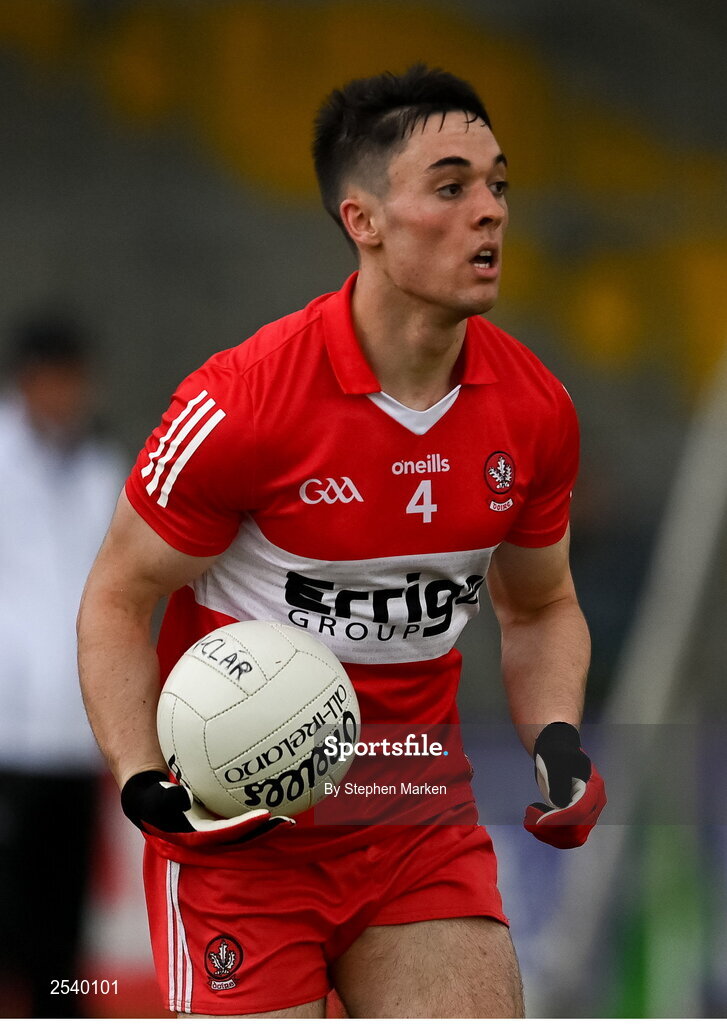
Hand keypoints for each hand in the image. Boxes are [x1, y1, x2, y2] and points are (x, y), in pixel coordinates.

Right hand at [120, 770, 293, 847]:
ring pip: (245, 829)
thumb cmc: (151, 798)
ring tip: (291, 814)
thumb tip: (183, 796)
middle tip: (289, 820)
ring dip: (266, 825)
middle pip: (242, 836)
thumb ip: (166, 798)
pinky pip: (240, 815)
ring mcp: (215, 830)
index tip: (266, 814)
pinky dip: (256, 809)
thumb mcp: (153, 799)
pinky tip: (273, 791)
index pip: (226, 832)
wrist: (150, 801)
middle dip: (265, 831)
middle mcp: (210, 837)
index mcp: (196, 836)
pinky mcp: (218, 821)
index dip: (246, 826)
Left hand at [523, 722, 605, 848]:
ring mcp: (589, 814)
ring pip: (573, 838)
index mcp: (594, 787)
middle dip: (551, 829)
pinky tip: (536, 825)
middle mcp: (596, 804)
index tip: (536, 819)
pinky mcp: (579, 820)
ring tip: (529, 822)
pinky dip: (551, 836)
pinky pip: (568, 837)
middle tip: (528, 819)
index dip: (558, 820)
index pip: (579, 812)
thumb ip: (558, 779)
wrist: (559, 754)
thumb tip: (559, 803)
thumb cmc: (557, 753)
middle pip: (577, 829)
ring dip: (550, 836)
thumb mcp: (556, 759)